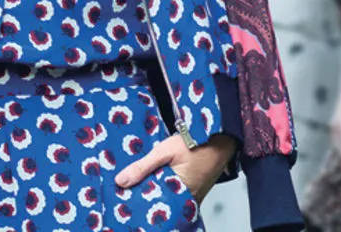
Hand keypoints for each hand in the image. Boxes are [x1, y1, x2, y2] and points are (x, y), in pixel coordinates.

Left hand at [116, 132, 235, 201]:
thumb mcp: (163, 151)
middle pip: (162, 201)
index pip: (154, 204)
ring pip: (171, 196)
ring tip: (140, 181)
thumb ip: (142, 167)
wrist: (220, 136)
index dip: (139, 199)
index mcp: (180, 194)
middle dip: (148, 194)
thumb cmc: (194, 142)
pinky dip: (168, 185)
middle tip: (129, 188)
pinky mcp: (197, 188)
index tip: (124, 195)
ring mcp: (195, 194)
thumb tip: (120, 181)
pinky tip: (158, 177)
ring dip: (158, 188)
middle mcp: (189, 199)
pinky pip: (179, 191)